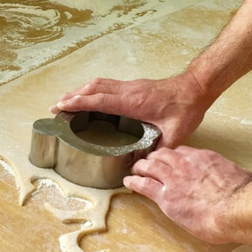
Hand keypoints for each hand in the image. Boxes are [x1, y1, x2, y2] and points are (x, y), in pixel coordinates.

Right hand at [50, 73, 211, 147]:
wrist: (196, 87)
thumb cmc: (186, 109)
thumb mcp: (175, 134)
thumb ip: (157, 151)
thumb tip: (140, 167)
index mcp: (134, 101)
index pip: (101, 100)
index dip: (80, 103)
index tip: (62, 106)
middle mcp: (128, 91)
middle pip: (94, 89)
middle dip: (72, 97)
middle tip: (55, 107)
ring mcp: (130, 86)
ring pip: (98, 84)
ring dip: (80, 91)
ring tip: (65, 101)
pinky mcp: (133, 86)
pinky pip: (106, 85)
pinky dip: (91, 90)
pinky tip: (87, 97)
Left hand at [125, 146, 251, 242]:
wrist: (235, 209)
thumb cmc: (242, 197)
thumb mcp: (239, 176)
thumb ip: (229, 176)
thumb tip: (235, 181)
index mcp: (204, 158)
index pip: (183, 151)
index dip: (173, 156)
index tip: (170, 160)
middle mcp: (186, 164)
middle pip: (162, 154)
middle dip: (154, 158)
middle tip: (148, 163)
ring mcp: (173, 179)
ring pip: (149, 166)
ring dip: (141, 167)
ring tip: (135, 170)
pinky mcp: (165, 196)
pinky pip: (143, 185)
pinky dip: (134, 182)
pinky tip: (128, 182)